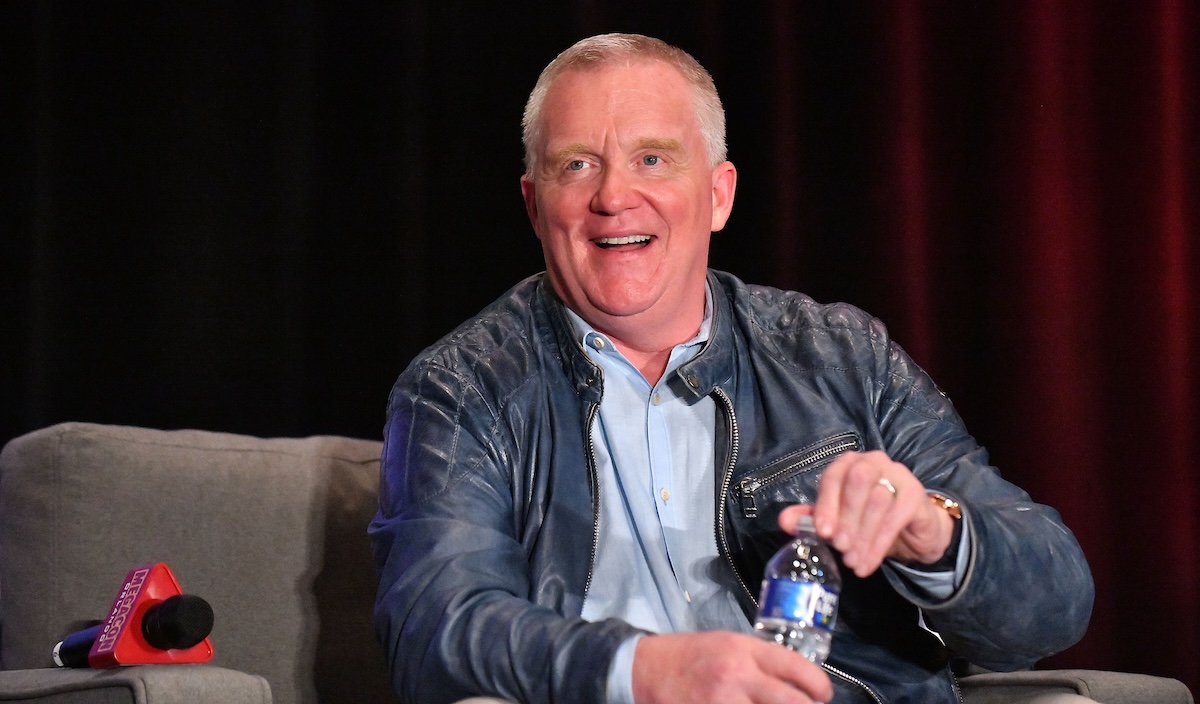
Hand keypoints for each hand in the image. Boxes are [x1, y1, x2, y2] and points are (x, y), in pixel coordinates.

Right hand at [632, 631, 832, 703]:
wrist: (645, 669)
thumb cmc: (690, 655)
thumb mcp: (727, 644)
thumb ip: (760, 660)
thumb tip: (795, 680)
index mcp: (744, 650)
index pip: (797, 668)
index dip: (819, 686)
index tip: (822, 694)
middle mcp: (737, 675)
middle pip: (793, 702)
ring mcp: (722, 702)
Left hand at [778, 451, 954, 577]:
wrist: (911, 531)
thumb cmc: (868, 519)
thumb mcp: (838, 519)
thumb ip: (811, 517)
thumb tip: (784, 520)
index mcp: (848, 464)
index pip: (833, 477)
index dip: (826, 504)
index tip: (822, 532)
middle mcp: (872, 462)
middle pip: (857, 482)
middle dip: (846, 517)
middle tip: (840, 547)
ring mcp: (897, 474)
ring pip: (878, 500)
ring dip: (863, 535)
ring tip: (852, 561)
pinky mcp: (915, 494)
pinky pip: (896, 518)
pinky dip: (879, 544)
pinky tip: (868, 563)